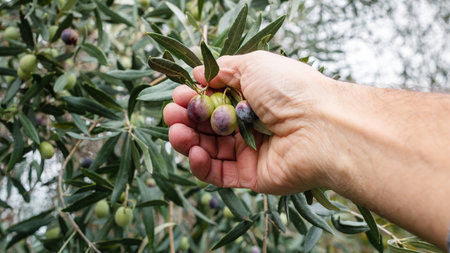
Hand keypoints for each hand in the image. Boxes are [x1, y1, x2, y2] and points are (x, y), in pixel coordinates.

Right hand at [164, 51, 340, 194]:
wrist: (320, 126)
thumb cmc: (290, 90)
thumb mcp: (254, 65)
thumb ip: (223, 69)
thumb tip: (199, 72)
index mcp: (252, 99)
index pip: (214, 101)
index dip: (194, 98)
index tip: (179, 94)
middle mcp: (250, 125)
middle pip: (208, 127)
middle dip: (186, 119)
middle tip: (171, 113)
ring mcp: (250, 152)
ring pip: (209, 150)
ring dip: (187, 141)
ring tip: (176, 131)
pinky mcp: (251, 176)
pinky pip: (219, 173)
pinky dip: (201, 164)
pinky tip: (193, 151)